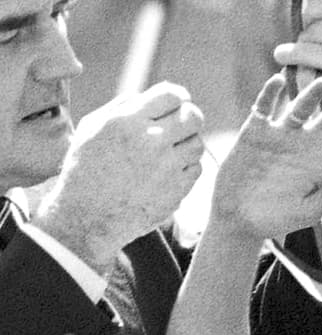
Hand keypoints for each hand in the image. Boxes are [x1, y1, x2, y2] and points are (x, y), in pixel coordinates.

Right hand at [33, 83, 203, 271]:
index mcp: (128, 120)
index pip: (172, 95)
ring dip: (187, 144)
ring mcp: (167, 167)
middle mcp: (151, 141)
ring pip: (198, 144)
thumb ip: (122, 107)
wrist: (88, 215)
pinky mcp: (177, 189)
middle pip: (193, 117)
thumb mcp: (92, 128)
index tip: (177, 104)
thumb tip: (150, 95)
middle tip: (181, 125)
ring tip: (170, 151)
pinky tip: (168, 171)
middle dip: (190, 117)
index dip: (179, 97)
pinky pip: (196, 169)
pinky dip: (186, 168)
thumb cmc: (86, 167)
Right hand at [211, 60, 321, 239]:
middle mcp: (308, 143)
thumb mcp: (304, 214)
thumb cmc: (274, 220)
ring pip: (301, 106)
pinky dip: (269, 95)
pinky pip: (264, 107)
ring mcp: (282, 135)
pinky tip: (277, 82)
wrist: (238, 217)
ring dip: (312, 94)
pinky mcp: (255, 132)